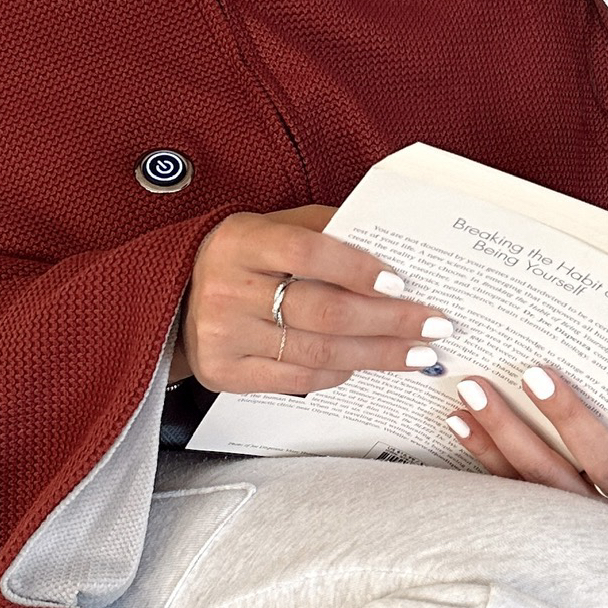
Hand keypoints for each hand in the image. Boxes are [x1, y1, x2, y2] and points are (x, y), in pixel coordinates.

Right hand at [173, 206, 453, 394]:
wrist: (174, 300)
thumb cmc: (240, 259)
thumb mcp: (271, 228)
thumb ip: (322, 230)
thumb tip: (393, 245)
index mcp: (240, 242)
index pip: (308, 253)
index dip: (358, 268)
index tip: (402, 283)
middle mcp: (226, 289)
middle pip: (322, 312)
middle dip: (388, 322)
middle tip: (433, 326)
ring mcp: (222, 336)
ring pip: (316, 352)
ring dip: (375, 355)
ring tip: (415, 353)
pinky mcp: (224, 373)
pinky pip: (295, 379)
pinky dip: (337, 373)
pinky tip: (364, 364)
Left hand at [444, 365, 607, 526]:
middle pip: (598, 460)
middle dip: (567, 417)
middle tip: (536, 375)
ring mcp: (575, 513)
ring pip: (539, 473)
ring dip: (504, 430)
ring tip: (474, 389)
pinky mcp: (534, 517)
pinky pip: (505, 483)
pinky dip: (481, 450)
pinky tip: (458, 420)